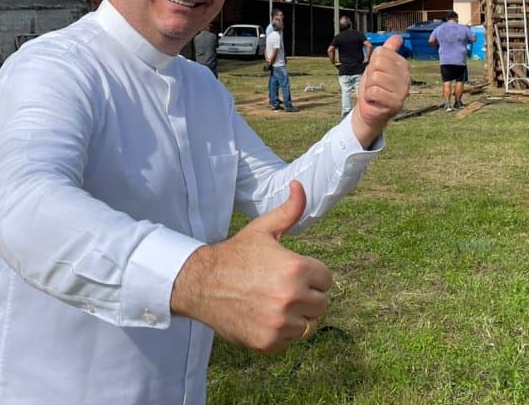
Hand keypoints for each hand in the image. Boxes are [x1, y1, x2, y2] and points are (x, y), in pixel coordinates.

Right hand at [170, 181, 331, 352]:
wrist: (201, 283)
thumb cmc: (236, 254)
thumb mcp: (263, 229)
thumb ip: (289, 210)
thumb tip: (300, 185)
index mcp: (296, 268)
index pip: (327, 280)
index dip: (312, 275)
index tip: (293, 274)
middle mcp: (292, 298)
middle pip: (322, 304)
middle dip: (307, 297)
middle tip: (283, 289)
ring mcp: (280, 323)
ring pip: (308, 326)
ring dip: (297, 317)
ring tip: (274, 304)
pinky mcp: (268, 343)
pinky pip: (290, 341)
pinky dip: (280, 333)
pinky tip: (263, 317)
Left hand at [351, 34, 409, 146]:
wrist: (371, 110)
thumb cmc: (374, 86)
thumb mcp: (378, 66)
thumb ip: (388, 51)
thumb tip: (398, 37)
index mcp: (402, 65)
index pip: (381, 52)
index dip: (372, 62)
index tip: (377, 73)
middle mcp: (406, 76)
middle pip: (377, 64)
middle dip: (370, 75)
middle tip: (375, 84)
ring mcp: (403, 90)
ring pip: (375, 77)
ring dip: (370, 86)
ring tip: (376, 92)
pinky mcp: (397, 103)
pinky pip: (375, 91)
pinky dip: (370, 96)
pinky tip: (376, 100)